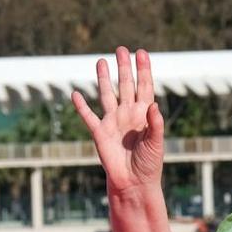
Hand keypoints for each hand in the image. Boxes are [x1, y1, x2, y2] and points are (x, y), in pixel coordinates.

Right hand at [73, 47, 164, 196]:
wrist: (134, 183)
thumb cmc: (150, 164)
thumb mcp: (156, 143)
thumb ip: (156, 124)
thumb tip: (153, 104)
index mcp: (144, 114)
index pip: (144, 86)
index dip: (143, 70)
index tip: (142, 52)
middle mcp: (128, 114)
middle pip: (125, 85)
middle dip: (124, 67)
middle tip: (121, 49)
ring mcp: (113, 122)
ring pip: (106, 94)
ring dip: (103, 79)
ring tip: (100, 61)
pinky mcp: (99, 133)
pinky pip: (88, 116)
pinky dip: (81, 106)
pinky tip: (75, 93)